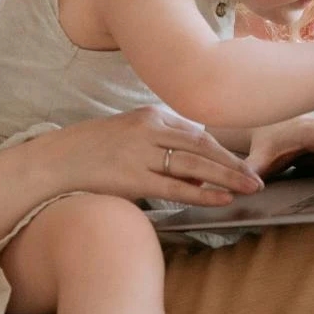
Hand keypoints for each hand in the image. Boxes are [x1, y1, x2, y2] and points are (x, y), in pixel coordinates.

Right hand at [34, 106, 263, 206]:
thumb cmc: (92, 150)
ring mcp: (141, 153)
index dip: (223, 150)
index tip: (242, 164)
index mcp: (150, 115)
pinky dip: (203, 193)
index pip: (197, 133)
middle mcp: (150, 129)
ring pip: (195, 165)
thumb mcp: (128, 134)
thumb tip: (193, 167)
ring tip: (250, 188)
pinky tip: (223, 198)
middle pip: (203, 146)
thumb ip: (159, 143)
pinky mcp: (133, 178)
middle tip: (258, 178)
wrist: (55, 160)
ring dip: (227, 178)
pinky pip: (176, 186)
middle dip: (234, 163)